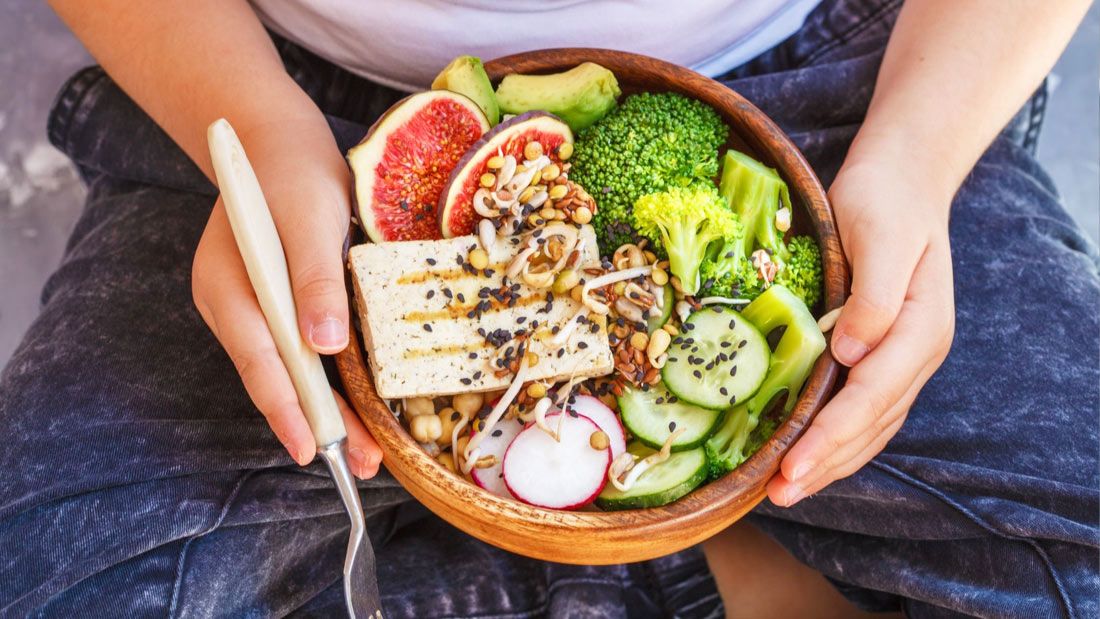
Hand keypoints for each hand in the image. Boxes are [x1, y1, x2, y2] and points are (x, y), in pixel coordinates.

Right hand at [192, 119, 381, 478]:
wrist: (281, 142)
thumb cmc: (293, 172)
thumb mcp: (310, 218)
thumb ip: (314, 280)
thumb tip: (323, 346)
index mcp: (228, 285)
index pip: (261, 359)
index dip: (288, 408)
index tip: (312, 449)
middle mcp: (234, 305)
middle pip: (278, 375)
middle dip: (319, 422)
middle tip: (360, 464)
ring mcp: (253, 308)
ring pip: (292, 369)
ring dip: (328, 408)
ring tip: (366, 449)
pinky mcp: (277, 306)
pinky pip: (301, 351)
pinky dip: (328, 379)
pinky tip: (354, 405)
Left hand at [767, 159, 955, 505]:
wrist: (902, 179)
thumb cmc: (885, 201)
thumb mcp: (879, 237)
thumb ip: (872, 297)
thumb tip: (852, 353)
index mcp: (921, 329)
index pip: (871, 396)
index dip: (830, 436)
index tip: (792, 466)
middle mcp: (918, 352)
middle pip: (871, 423)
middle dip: (825, 463)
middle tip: (778, 494)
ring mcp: (904, 356)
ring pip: (870, 425)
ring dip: (831, 461)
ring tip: (787, 489)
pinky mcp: (884, 352)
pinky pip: (863, 408)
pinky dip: (836, 436)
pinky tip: (807, 452)